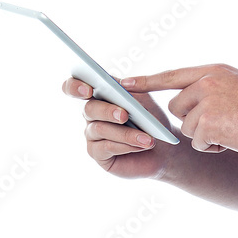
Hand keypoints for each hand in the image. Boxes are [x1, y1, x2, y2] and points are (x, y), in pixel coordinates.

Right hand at [61, 77, 177, 179]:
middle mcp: (91, 113)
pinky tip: (141, 145)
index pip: (74, 86)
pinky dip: (126, 145)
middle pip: (89, 108)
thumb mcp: (143, 101)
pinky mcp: (96, 153)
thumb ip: (129, 91)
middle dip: (107, 111)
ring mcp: (91, 134)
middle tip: (124, 115)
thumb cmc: (151, 120)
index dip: (75, 86)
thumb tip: (120, 84)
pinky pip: (106, 147)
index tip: (88, 90)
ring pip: (100, 129)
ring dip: (126, 133)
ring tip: (147, 138)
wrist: (163, 148)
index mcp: (99, 94)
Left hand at [122, 64, 237, 154]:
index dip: (146, 80)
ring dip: (204, 136)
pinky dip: (213, 147)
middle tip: (220, 123)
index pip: (171, 75)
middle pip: (176, 106)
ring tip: (231, 130)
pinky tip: (232, 140)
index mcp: (212, 71)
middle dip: (191, 121)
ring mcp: (207, 102)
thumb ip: (210, 86)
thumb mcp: (236, 85)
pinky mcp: (209, 123)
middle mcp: (207, 82)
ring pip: (186, 127)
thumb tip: (184, 98)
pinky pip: (197, 142)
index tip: (122, 83)